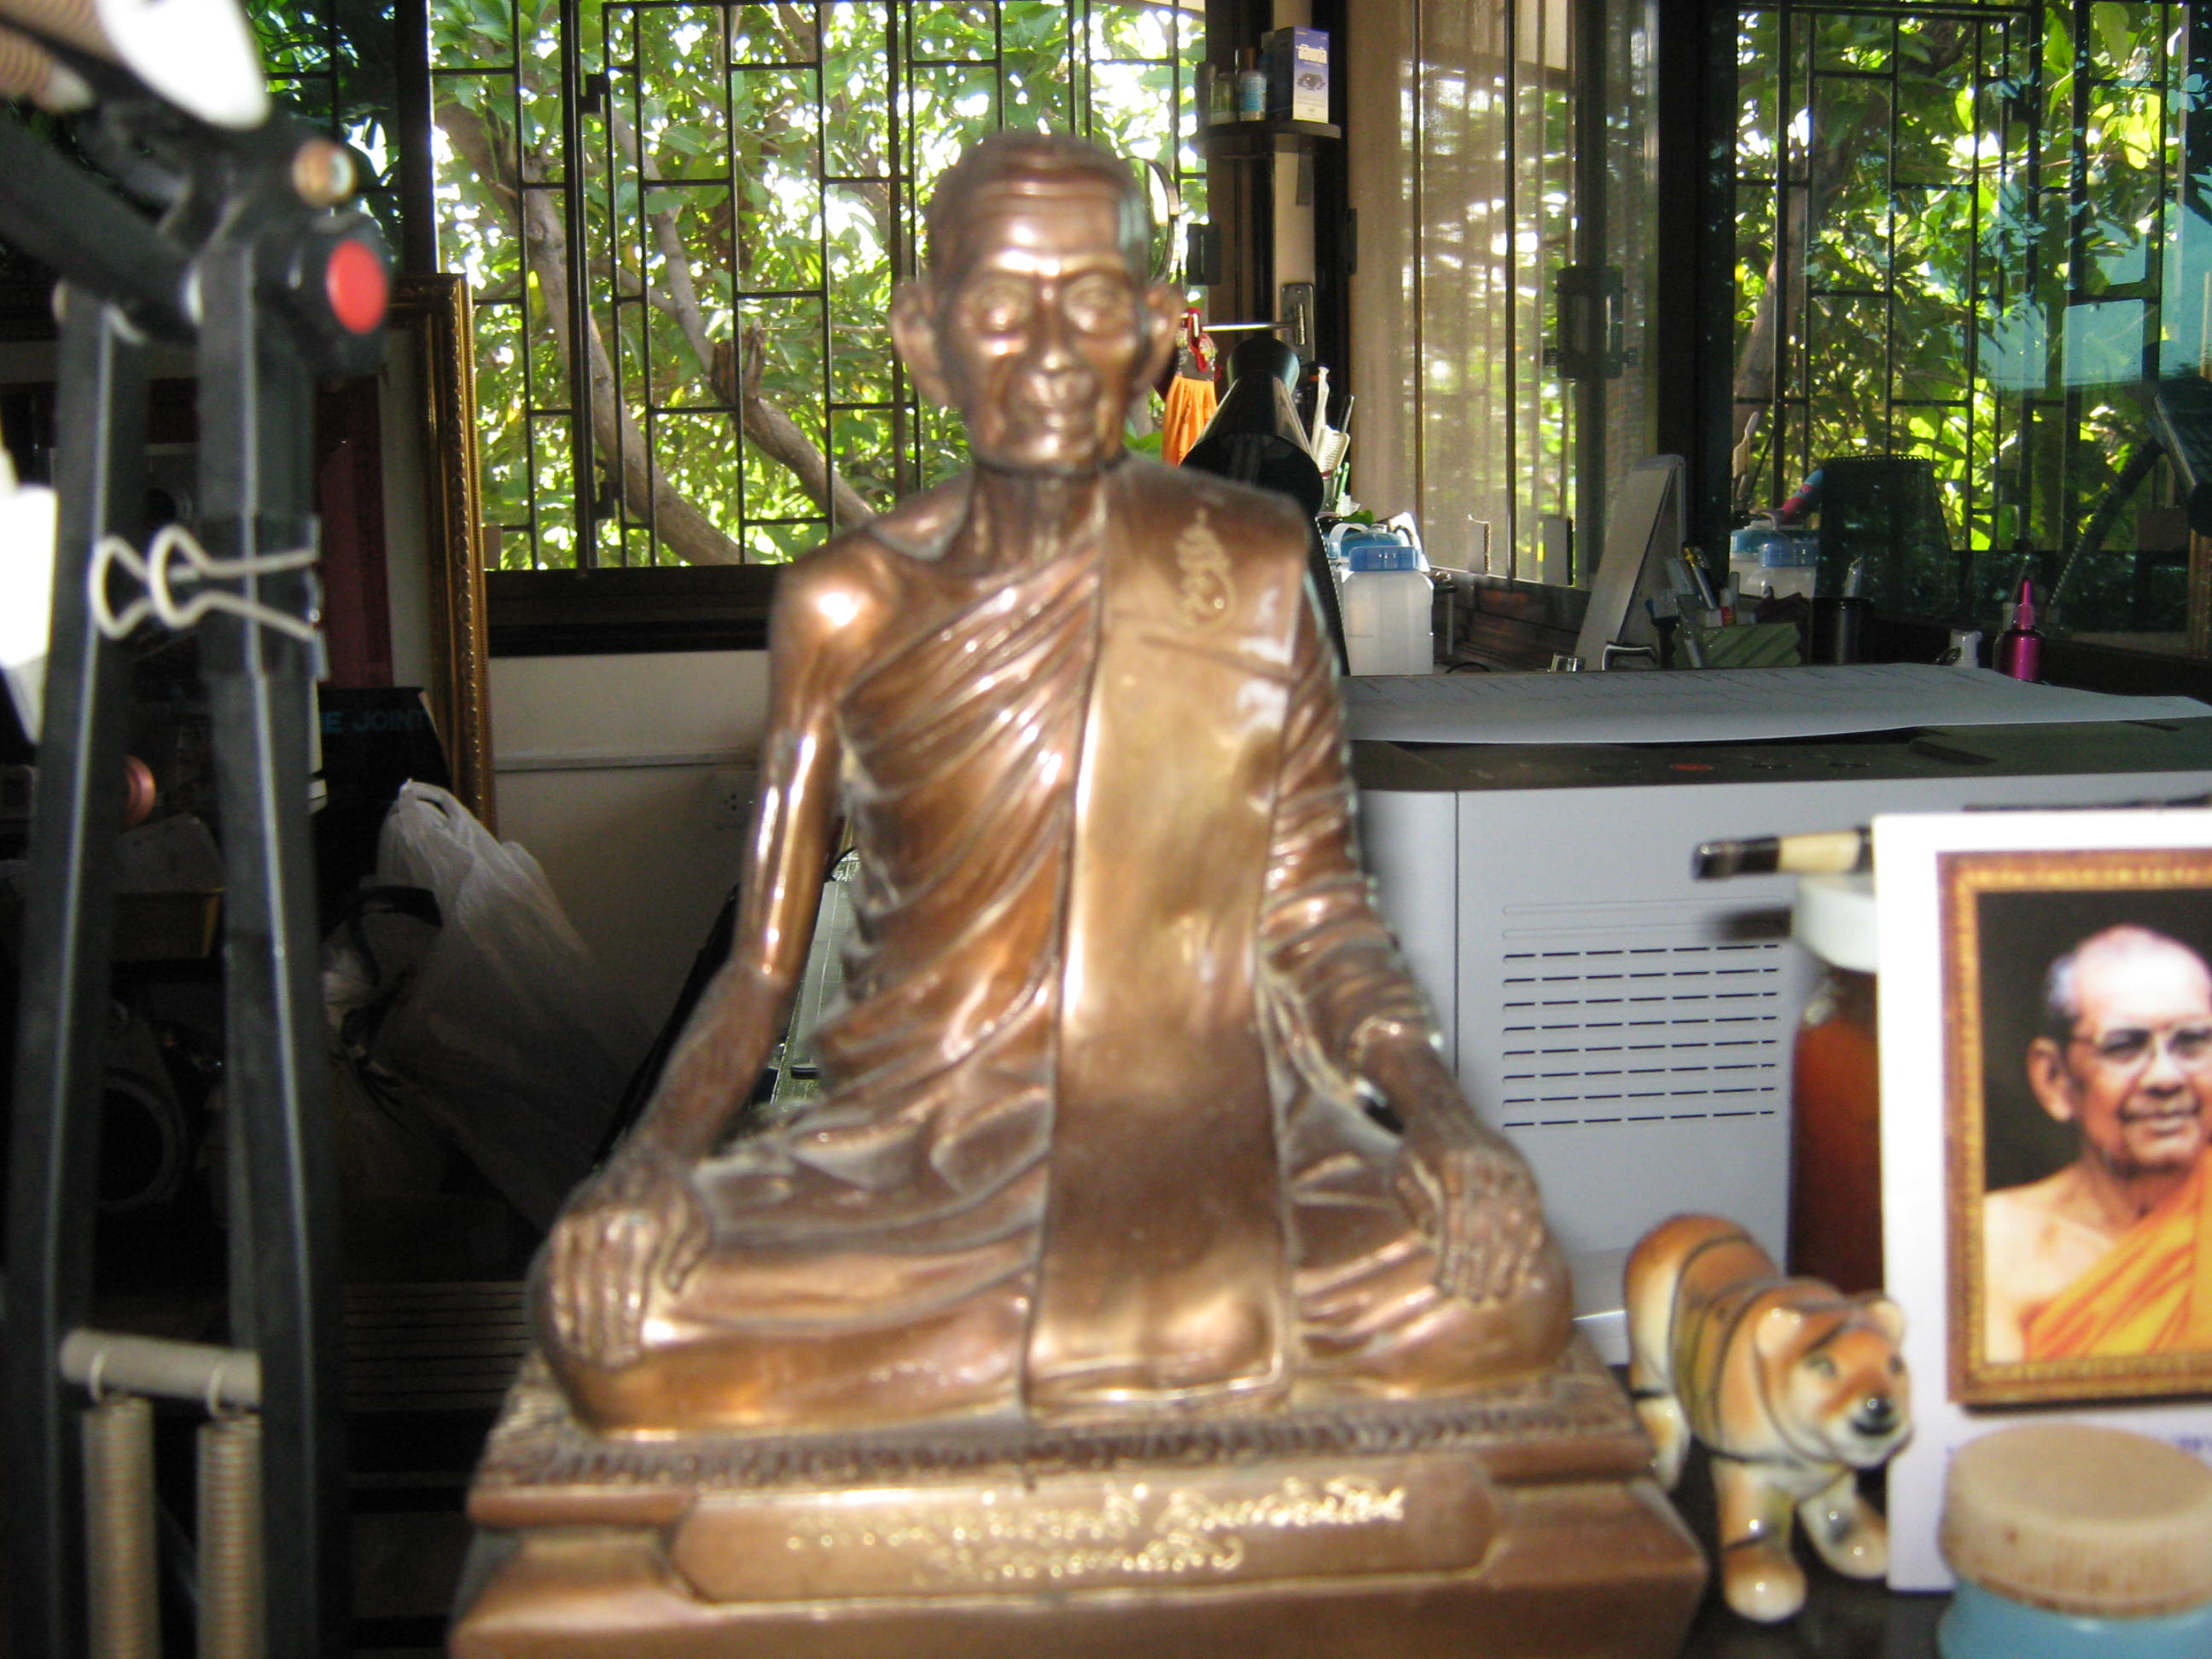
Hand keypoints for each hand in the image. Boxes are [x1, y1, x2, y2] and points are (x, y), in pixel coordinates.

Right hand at [544, 1147, 709, 1367]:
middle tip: (605, 1363)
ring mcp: (587, 1220)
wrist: (651, 1158)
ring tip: (583, 1353)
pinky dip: (559, 1296)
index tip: (627, 1353)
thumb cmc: (681, 1200)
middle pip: (602, 1288)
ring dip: (579, 1320)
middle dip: (602, 1329)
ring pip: (577, 1279)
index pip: (631, 1285)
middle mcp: (613, 1222)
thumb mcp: (699, 1222)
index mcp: (648, 1225)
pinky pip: (559, 1264)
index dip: (626, 1323)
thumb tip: (670, 1289)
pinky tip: (563, 1323)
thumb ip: (687, 1255)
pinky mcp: (569, 1220)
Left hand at [1360, 1032, 1555, 1305]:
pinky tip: (1521, 1272)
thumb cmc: (1417, 1149)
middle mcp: (1483, 1164)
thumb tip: (1434, 1241)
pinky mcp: (1524, 1172)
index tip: (1447, 1287)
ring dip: (1506, 1265)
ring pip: (1514, 1225)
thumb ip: (1414, 1208)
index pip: (1455, 1222)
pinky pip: (1532, 1215)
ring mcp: (1508, 1167)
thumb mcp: (1400, 1175)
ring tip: (1496, 1295)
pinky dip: (1528, 1247)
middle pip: (1487, 1228)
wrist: (1443, 1109)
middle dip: (1480, 1270)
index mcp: (1449, 1163)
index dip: (1454, 1260)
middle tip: (1472, 1300)